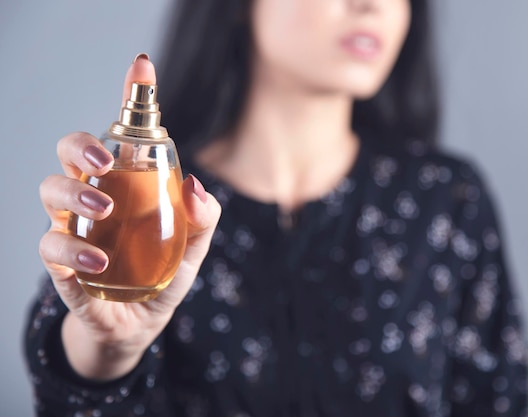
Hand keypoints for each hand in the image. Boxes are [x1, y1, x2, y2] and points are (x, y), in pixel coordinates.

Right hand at [38, 55, 220, 380]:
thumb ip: (203, 218)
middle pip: (69, 154)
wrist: (140, 324)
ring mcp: (75, 229)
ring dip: (74, 196)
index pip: (123, 136)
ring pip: (51, 194)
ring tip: (105, 212)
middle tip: (104, 161)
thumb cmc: (165, 274)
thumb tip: (194, 184)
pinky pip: (52, 249)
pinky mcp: (64, 266)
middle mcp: (96, 198)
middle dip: (80, 147)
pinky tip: (97, 264)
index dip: (131, 98)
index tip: (143, 66)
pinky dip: (71, 252)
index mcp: (129, 186)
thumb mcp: (195, 248)